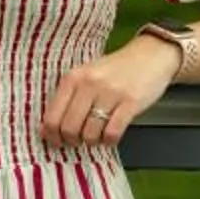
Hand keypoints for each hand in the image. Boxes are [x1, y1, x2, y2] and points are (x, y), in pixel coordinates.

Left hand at [39, 39, 175, 150]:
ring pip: (90, 134)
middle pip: (69, 129)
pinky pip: (112, 134)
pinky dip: (109, 141)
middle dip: (73, 141)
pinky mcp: (130, 103)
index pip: (52, 117)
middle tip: (79, 141)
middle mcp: (89, 84)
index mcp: (73, 78)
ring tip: (97, 135)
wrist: (150, 56)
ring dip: (93, 141)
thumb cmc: (116, 69)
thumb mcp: (86, 75)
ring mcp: (110, 93)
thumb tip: (49, 129)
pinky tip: (111, 135)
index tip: (57, 142)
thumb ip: (69, 98)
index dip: (52, 136)